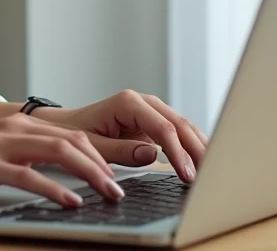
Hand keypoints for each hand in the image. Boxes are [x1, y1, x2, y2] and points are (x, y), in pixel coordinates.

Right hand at [0, 114, 125, 206]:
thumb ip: (21, 157)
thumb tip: (53, 176)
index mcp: (18, 126)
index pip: (71, 135)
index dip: (99, 154)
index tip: (118, 175)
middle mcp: (14, 129)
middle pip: (73, 141)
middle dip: (104, 164)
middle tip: (121, 189)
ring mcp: (0, 145)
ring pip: (59, 153)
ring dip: (90, 175)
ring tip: (109, 194)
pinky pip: (29, 176)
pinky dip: (55, 189)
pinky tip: (71, 202)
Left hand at [39, 90, 207, 182]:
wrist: (64, 126)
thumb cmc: (74, 133)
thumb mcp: (92, 145)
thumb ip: (121, 151)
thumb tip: (152, 154)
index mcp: (128, 103)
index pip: (163, 128)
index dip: (178, 152)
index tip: (186, 174)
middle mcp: (143, 102)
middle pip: (179, 123)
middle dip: (196, 149)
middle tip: (209, 175)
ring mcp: (150, 111)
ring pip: (183, 126)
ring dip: (198, 147)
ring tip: (212, 170)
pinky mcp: (152, 123)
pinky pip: (177, 133)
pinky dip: (190, 146)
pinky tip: (201, 161)